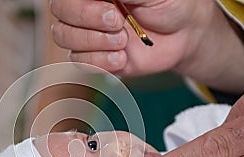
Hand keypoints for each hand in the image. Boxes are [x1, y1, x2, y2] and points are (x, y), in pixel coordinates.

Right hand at [50, 0, 243, 91]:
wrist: (183, 34)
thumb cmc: (168, 3)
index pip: (65, 0)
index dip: (81, 8)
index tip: (113, 9)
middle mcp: (86, 11)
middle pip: (59, 17)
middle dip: (88, 24)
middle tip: (119, 24)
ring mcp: (89, 35)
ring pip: (64, 39)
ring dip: (94, 43)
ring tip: (123, 42)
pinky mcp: (96, 58)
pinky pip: (80, 62)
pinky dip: (100, 62)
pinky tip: (122, 58)